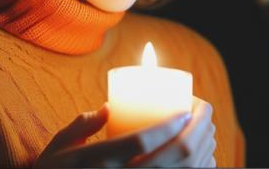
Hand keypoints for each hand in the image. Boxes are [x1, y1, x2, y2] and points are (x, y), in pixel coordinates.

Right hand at [33, 97, 215, 167]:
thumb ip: (82, 125)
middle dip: (198, 129)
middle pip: (174, 156)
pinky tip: (204, 158)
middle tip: (204, 109)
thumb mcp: (60, 146)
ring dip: (204, 149)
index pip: (142, 141)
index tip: (185, 107)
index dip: (170, 123)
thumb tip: (109, 107)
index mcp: (100, 161)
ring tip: (207, 128)